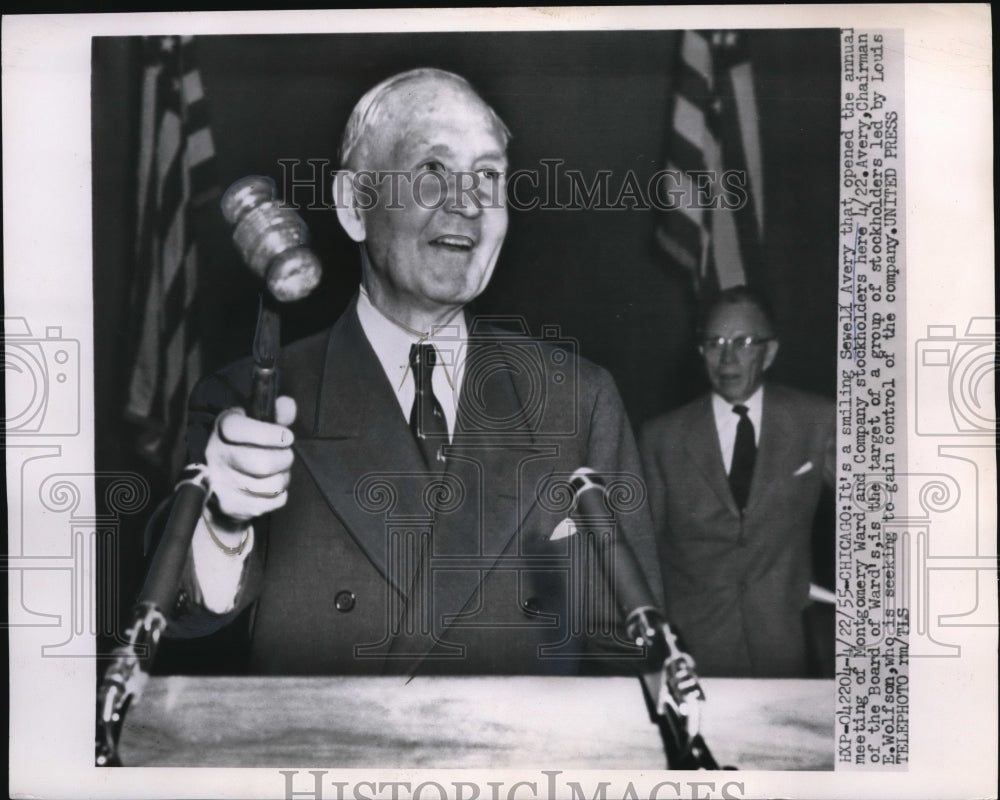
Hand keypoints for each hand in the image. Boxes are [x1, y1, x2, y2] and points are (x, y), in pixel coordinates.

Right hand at [204, 396, 296, 523]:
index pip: (240, 430)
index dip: (271, 434)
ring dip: (283, 477)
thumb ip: (275, 414)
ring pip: (271, 486)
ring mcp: (223, 486)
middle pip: (262, 463)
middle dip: (284, 459)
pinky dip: (280, 494)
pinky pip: (274, 502)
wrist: (219, 485)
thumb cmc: (244, 447)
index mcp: (222, 431)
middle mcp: (217, 458)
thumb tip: (287, 405)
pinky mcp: (234, 507)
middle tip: (285, 455)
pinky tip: (270, 486)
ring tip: (278, 471)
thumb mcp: (255, 424)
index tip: (286, 436)